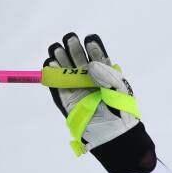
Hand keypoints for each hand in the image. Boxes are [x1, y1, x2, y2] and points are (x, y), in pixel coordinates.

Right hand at [45, 32, 139, 154]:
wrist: (113, 133)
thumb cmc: (120, 110)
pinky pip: (57, 85)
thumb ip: (106, 74)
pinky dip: (52, 73)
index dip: (93, 48)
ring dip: (60, 57)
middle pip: (78, 59)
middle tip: (70, 39)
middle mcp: (90, 80)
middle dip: (73, 48)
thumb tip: (90, 63)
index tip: (89, 40)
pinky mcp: (66, 99)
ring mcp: (77, 89)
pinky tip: (51, 62)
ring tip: (58, 48)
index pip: (97, 57)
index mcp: (105, 75)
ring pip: (65, 69)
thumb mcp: (118, 89)